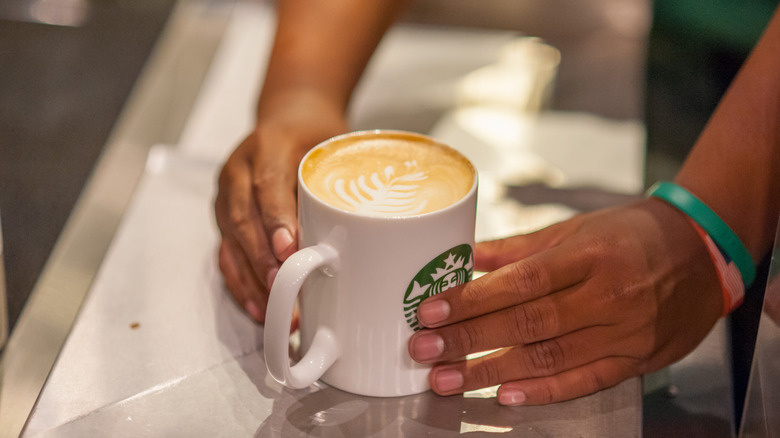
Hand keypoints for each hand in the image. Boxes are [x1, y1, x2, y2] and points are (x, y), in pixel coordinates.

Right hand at [214, 90, 347, 322]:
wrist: (289, 114)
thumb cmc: (316, 134)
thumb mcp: (332, 147)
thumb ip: (338, 182)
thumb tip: (366, 234)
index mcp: (267, 147)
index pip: (268, 186)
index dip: (276, 220)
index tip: (287, 250)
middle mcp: (238, 170)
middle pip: (244, 219)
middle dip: (263, 259)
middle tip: (283, 289)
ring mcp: (226, 195)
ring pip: (231, 241)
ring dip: (252, 278)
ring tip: (274, 308)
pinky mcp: (224, 217)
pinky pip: (226, 253)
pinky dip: (241, 281)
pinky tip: (258, 305)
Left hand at [408, 199, 722, 404]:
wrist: (701, 255)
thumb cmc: (633, 234)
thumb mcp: (576, 228)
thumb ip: (518, 248)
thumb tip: (466, 256)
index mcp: (589, 255)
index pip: (522, 282)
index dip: (474, 300)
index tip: (433, 311)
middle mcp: (608, 296)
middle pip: (528, 324)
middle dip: (469, 340)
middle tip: (425, 350)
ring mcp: (624, 333)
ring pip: (549, 358)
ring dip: (492, 372)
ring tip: (448, 379)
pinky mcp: (634, 360)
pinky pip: (584, 381)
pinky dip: (543, 391)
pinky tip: (505, 395)